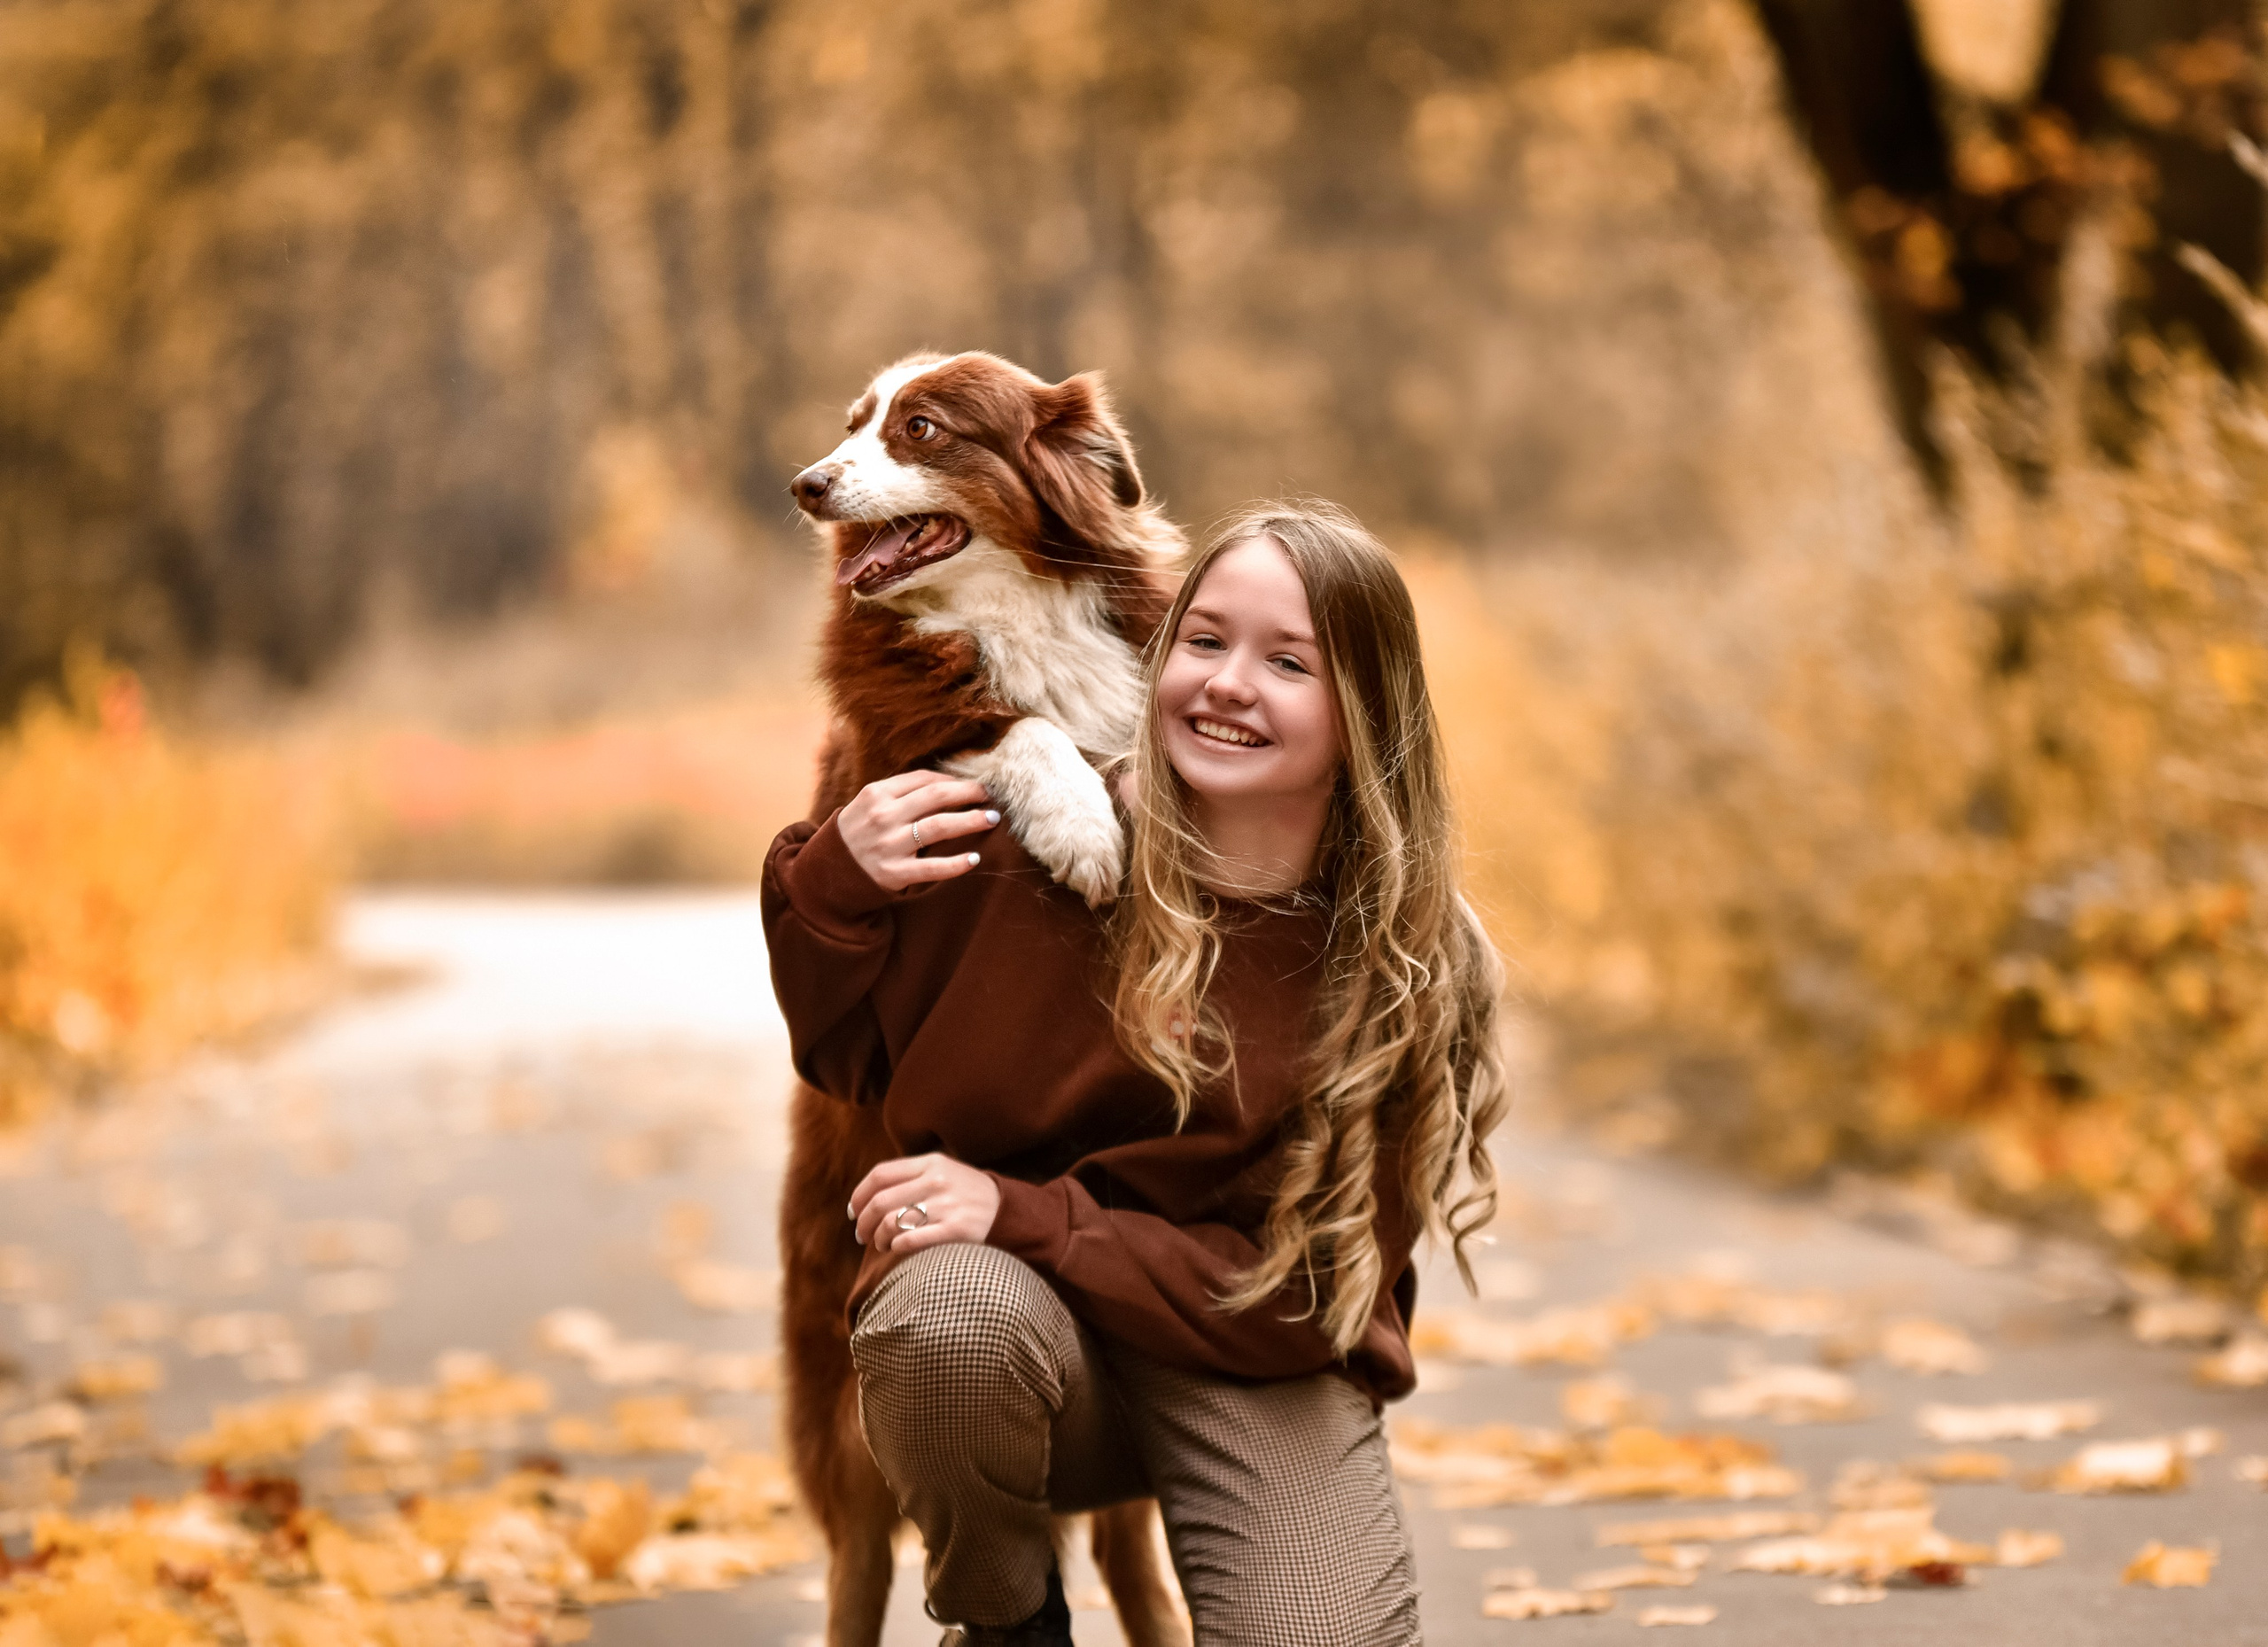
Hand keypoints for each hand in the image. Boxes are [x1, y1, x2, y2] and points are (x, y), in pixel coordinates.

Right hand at [838, 770, 998, 891]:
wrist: (830, 871)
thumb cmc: (860, 831)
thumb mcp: (871, 803)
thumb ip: (903, 792)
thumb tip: (951, 782)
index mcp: (877, 794)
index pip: (924, 779)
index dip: (954, 780)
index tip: (973, 783)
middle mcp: (883, 816)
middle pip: (936, 797)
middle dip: (969, 793)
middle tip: (991, 795)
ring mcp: (889, 845)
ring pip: (939, 827)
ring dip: (971, 821)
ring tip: (991, 819)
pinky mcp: (894, 873)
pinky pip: (933, 868)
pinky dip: (956, 864)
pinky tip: (974, 859)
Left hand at [849, 1153, 1001, 1254]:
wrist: (1007, 1210)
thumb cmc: (965, 1193)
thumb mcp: (942, 1171)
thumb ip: (910, 1176)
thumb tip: (867, 1196)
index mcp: (931, 1163)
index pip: (880, 1175)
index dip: (859, 1195)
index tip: (853, 1212)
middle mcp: (937, 1181)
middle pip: (881, 1202)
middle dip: (863, 1223)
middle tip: (862, 1236)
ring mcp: (948, 1205)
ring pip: (892, 1223)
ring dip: (879, 1238)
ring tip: (882, 1244)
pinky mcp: (958, 1230)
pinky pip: (912, 1240)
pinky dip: (897, 1246)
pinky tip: (897, 1249)